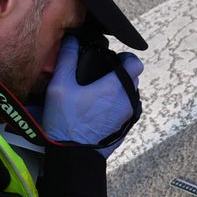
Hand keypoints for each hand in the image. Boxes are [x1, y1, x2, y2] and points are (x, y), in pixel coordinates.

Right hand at [42, 35, 143, 156]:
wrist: (72, 157)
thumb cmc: (66, 122)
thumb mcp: (60, 86)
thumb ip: (67, 59)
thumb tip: (71, 39)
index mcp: (116, 87)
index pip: (136, 64)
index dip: (125, 58)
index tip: (112, 60)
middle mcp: (127, 101)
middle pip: (132, 79)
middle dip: (119, 74)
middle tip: (99, 75)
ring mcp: (127, 117)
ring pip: (129, 95)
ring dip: (117, 90)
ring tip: (96, 92)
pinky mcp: (124, 128)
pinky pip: (124, 110)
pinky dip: (115, 105)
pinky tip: (96, 108)